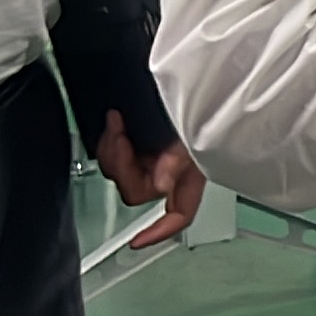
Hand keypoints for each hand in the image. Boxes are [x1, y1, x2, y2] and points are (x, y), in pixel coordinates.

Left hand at [95, 111, 205, 248]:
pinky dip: (110, 139)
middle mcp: (171, 170)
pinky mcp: (136, 141)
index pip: (179, 214)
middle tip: (121, 138)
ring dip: (113, 149)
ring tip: (117, 123)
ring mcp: (152, 156)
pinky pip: (113, 153)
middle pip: (137, 190)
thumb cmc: (205, 100)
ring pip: (120, 171)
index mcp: (191, 174)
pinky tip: (115, 122)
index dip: (160, 232)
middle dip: (124, 167)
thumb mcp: (193, 133)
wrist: (191, 74)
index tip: (136, 241)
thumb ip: (179, 162)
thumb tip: (161, 186)